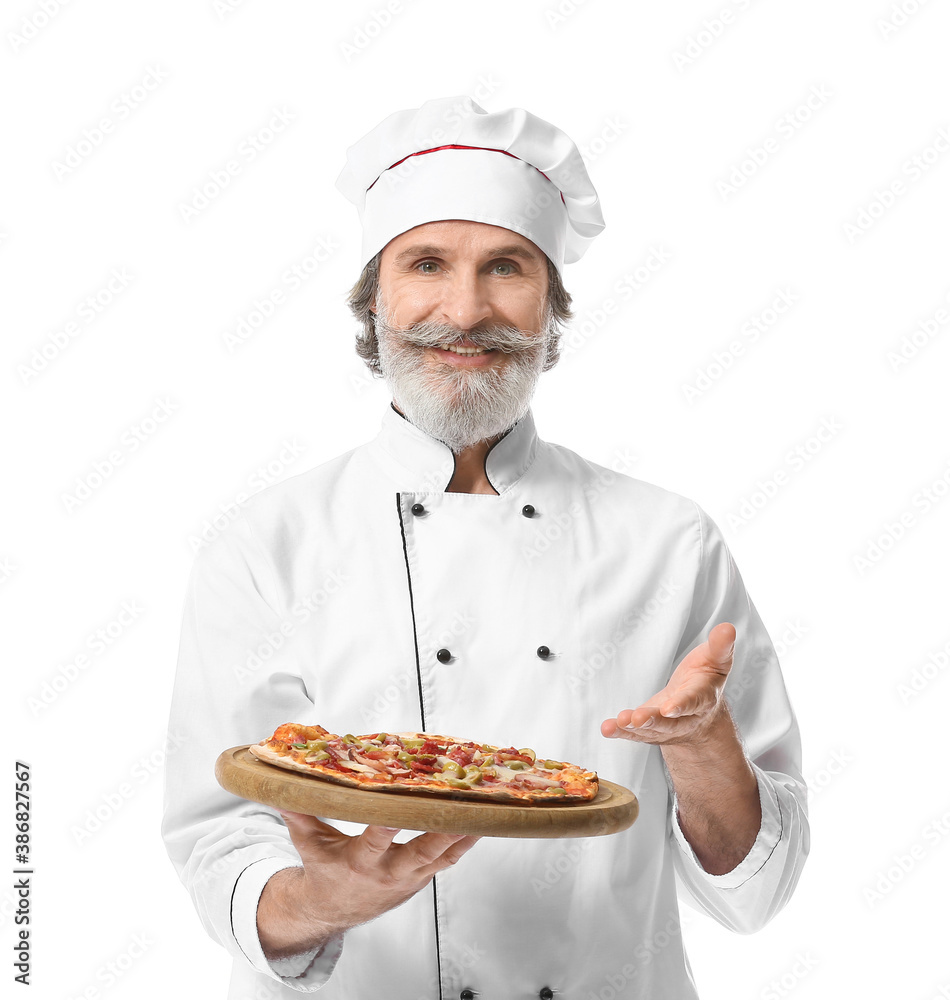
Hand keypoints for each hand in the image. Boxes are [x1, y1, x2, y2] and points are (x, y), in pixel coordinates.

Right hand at [257, 813, 479, 958]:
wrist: (332, 910)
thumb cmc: (322, 869)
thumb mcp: (308, 843)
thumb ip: (299, 813)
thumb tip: (282, 787)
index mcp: (359, 862)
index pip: (375, 840)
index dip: (387, 825)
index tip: (398, 806)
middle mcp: (388, 873)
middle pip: (420, 852)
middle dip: (441, 832)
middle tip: (459, 808)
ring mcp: (409, 878)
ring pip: (441, 856)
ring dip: (462, 833)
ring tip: (483, 809)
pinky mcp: (422, 878)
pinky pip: (447, 860)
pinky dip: (464, 842)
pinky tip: (481, 822)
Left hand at [601, 622, 736, 745]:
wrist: (702, 713)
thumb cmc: (706, 679)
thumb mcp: (717, 661)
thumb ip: (721, 647)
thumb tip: (728, 627)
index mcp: (702, 699)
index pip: (692, 702)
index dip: (681, 705)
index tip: (669, 708)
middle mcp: (684, 718)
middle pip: (668, 722)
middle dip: (652, 721)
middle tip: (636, 719)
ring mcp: (665, 727)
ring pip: (650, 730)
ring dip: (633, 727)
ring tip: (619, 722)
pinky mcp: (649, 730)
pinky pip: (634, 733)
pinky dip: (621, 731)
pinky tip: (607, 728)